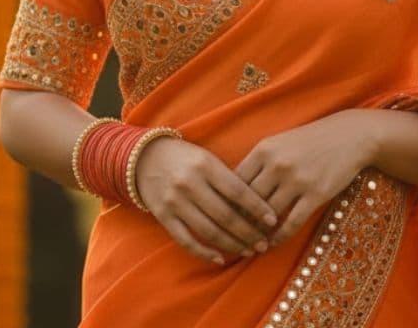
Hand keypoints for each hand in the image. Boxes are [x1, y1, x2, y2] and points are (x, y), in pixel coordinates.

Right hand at [134, 135, 278, 265]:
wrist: (144, 157)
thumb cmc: (185, 158)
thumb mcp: (207, 158)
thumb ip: (227, 178)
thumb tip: (257, 206)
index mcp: (205, 165)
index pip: (237, 190)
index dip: (257, 207)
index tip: (273, 220)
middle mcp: (190, 184)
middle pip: (225, 215)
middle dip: (248, 232)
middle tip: (264, 244)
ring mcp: (175, 202)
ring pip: (209, 231)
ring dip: (232, 244)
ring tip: (248, 251)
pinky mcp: (163, 216)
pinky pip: (186, 240)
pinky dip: (204, 252)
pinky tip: (221, 259)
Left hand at [234, 110, 375, 248]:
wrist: (350, 136)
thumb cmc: (309, 141)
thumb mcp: (279, 143)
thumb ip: (257, 162)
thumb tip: (232, 190)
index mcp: (263, 149)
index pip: (234, 182)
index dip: (226, 203)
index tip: (223, 218)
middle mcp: (277, 164)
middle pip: (248, 201)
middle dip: (239, 222)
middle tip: (233, 237)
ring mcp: (297, 180)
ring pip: (267, 215)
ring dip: (258, 232)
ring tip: (251, 243)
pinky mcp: (315, 194)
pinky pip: (291, 222)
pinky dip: (279, 236)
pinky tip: (273, 243)